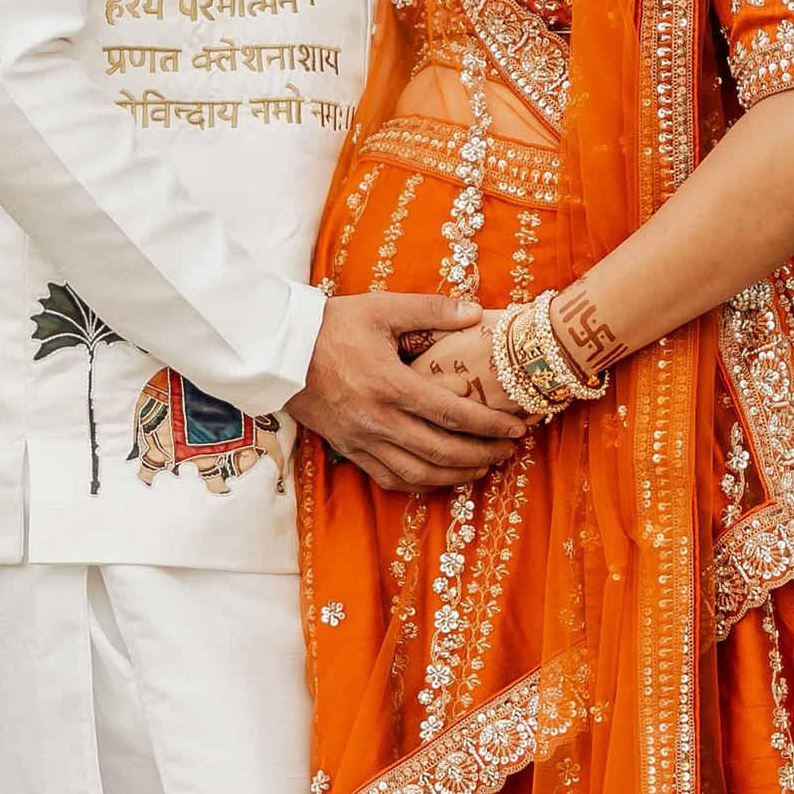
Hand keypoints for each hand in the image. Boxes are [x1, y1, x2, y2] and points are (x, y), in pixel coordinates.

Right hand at [288, 291, 528, 495]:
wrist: (278, 350)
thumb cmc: (332, 326)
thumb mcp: (382, 308)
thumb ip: (432, 309)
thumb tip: (476, 312)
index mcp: (389, 384)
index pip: (452, 414)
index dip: (489, 425)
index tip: (516, 428)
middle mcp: (377, 420)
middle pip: (441, 452)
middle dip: (482, 455)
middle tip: (507, 451)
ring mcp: (361, 440)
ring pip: (417, 474)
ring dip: (455, 475)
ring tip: (481, 466)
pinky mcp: (348, 449)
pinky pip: (389, 479)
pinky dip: (420, 484)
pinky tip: (439, 477)